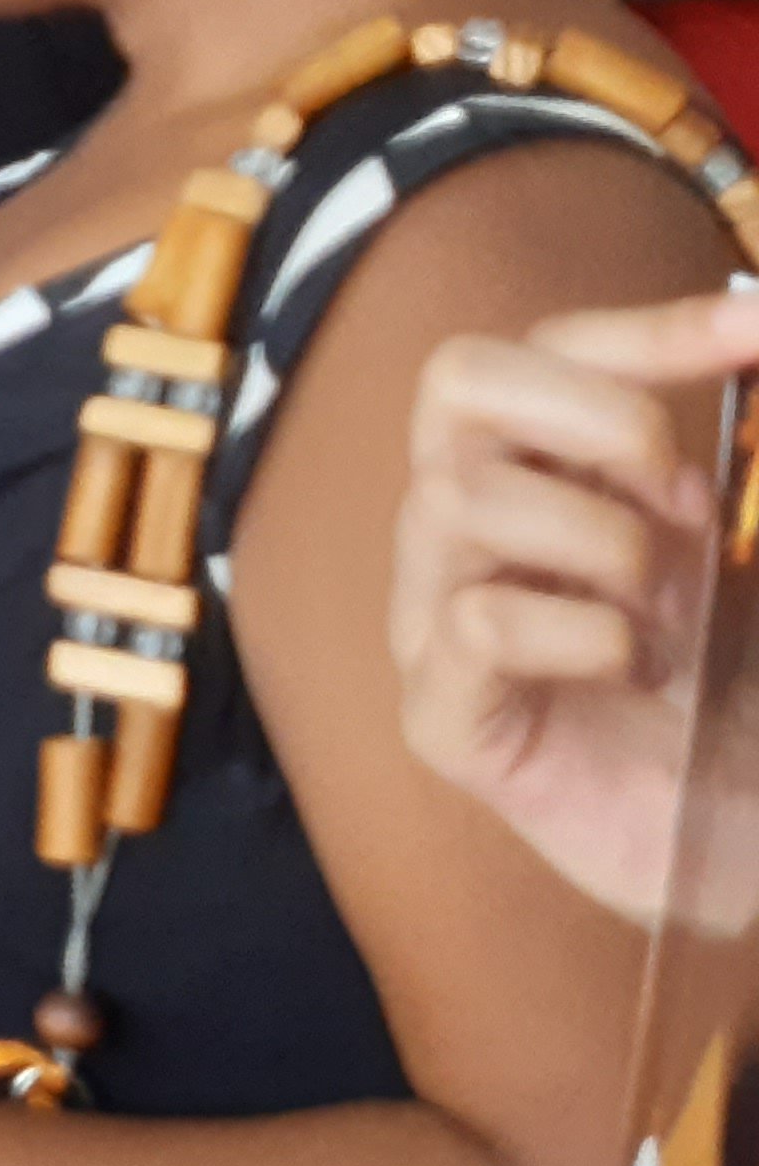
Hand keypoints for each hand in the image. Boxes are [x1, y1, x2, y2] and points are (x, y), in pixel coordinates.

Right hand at [391, 294, 758, 927]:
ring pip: (456, 498)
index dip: (653, 326)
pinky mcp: (442, 716)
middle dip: (595, 415)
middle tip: (690, 500)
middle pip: (455, 382)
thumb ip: (751, 469)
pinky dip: (587, 634)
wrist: (737, 839)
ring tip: (673, 613)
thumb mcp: (749, 555)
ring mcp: (438, 618)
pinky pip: (476, 623)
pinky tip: (641, 676)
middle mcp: (467, 530)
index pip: (548, 349)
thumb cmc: (738, 693)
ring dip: (606, 542)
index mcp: (541, 477)